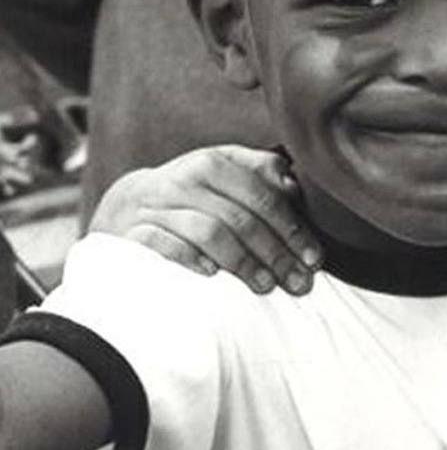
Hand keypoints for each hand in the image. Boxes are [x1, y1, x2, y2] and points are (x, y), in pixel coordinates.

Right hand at [89, 146, 322, 294]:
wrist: (128, 203)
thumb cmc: (192, 192)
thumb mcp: (225, 171)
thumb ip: (260, 172)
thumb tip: (295, 184)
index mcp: (213, 163)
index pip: (262, 196)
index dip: (292, 229)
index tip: (314, 258)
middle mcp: (185, 180)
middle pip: (240, 219)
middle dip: (275, 254)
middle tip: (298, 283)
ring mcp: (157, 207)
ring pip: (208, 232)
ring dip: (242, 262)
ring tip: (265, 286)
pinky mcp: (133, 232)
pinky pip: (163, 244)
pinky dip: (189, 257)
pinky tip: (211, 274)